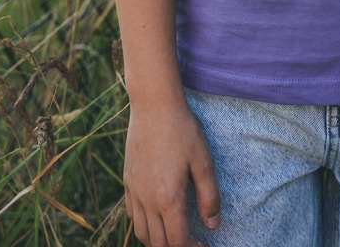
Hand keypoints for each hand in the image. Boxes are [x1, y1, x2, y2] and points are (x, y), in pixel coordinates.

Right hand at [124, 98, 220, 246]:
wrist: (154, 106)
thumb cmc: (182, 130)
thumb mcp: (203, 161)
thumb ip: (209, 196)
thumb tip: (212, 225)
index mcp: (169, 198)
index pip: (177, 242)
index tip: (204, 245)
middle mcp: (148, 200)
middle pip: (158, 243)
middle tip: (191, 241)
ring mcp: (135, 191)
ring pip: (141, 232)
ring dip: (157, 240)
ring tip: (174, 234)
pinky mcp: (128, 181)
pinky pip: (132, 214)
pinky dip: (143, 224)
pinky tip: (156, 215)